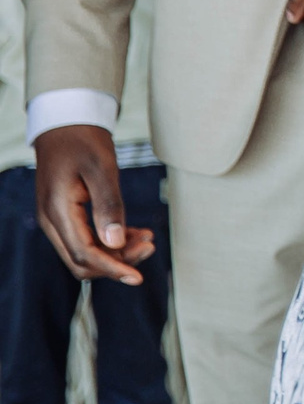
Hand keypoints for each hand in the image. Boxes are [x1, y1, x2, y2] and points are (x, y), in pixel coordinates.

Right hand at [32, 126, 154, 284]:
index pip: (83, 254)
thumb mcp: (101, 169)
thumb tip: (115, 243)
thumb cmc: (84, 142)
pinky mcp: (68, 216)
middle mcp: (53, 221)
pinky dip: (113, 239)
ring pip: (87, 251)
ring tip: (148, 237)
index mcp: (57, 211)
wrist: (67, 126)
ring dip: (118, 251)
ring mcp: (58, 220)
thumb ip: (109, 205)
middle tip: (150, 245)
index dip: (112, 268)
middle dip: (118, 261)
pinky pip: (89, 238)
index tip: (138, 278)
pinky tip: (138, 232)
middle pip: (84, 260)